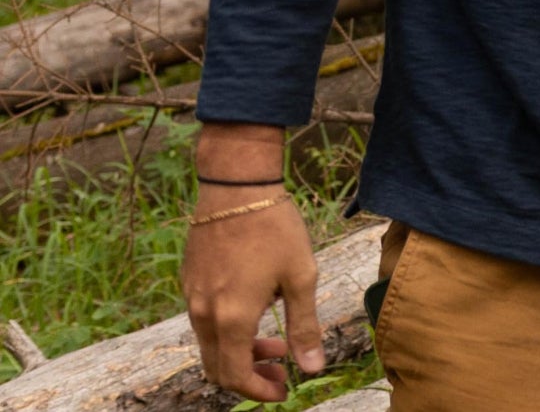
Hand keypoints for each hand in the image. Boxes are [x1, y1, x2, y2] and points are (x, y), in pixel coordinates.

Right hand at [181, 190, 322, 401]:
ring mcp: (192, 297)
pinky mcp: (189, 282)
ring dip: (240, 352)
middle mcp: (204, 314)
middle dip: (250, 376)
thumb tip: (312, 369)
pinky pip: (203, 322)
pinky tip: (255, 311)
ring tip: (276, 340)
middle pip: (217, 368)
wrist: (237, 186)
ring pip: (209, 346)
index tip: (284, 389)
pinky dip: (227, 332)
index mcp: (231, 318)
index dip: (259, 390)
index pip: (235, 375)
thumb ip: (304, 326)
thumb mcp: (301, 276)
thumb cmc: (275, 228)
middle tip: (282, 370)